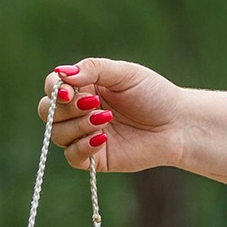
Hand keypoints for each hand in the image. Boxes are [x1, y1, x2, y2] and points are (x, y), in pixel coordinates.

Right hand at [41, 57, 186, 172]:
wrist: (178, 124)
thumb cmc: (154, 94)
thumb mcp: (125, 73)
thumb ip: (94, 68)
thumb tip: (62, 73)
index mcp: (84, 87)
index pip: (53, 87)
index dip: (55, 89)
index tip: (69, 91)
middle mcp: (79, 111)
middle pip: (47, 112)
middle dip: (64, 109)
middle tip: (93, 104)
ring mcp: (85, 135)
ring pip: (58, 134)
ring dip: (78, 125)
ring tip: (106, 119)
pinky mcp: (95, 157)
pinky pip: (72, 156)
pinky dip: (82, 147)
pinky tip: (103, 138)